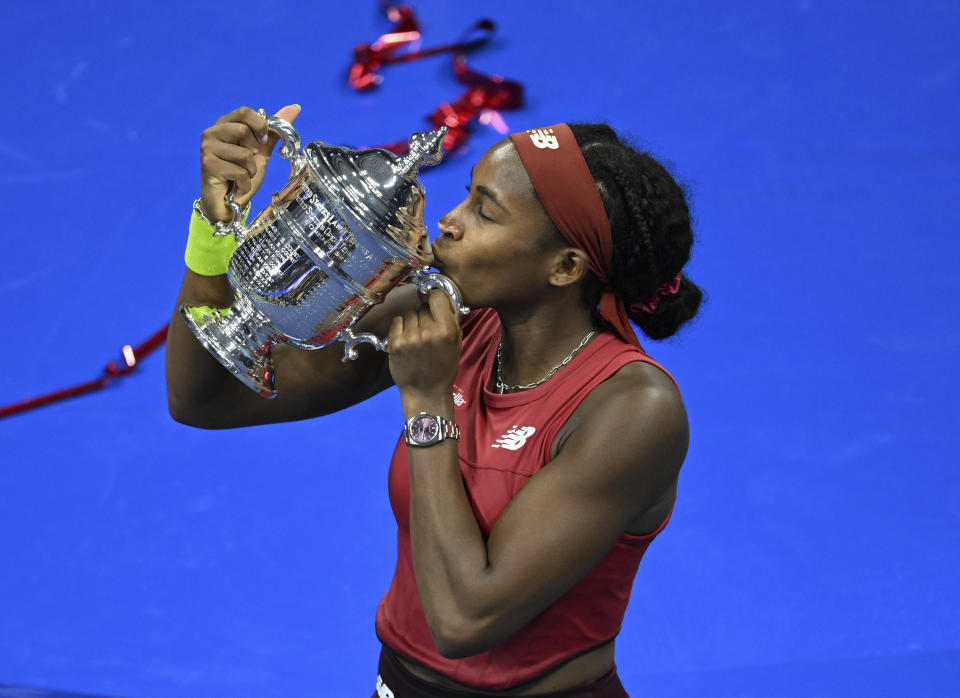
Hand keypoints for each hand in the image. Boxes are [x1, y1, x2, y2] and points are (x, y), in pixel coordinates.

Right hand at [199, 104, 300, 221]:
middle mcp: (211, 133)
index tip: (261, 142)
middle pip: (244, 131)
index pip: (244, 111)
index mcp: (223, 125)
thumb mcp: (261, 152)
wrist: (228, 203)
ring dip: (250, 171)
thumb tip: (294, 108)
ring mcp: (207, 149)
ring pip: (244, 155)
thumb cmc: (241, 175)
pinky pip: (239, 172)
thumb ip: (274, 131)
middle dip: (254, 153)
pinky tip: (236, 187)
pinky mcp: (208, 166)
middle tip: (246, 164)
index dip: (259, 126)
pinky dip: (245, 184)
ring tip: (240, 177)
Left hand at [388, 289, 461, 399]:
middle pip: (423, 308)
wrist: (426, 393)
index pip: (437, 296)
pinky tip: (407, 339)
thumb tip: (443, 300)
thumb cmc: (443, 369)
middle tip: (428, 330)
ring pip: (409, 313)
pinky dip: (401, 327)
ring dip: (413, 322)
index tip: (434, 301)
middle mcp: (428, 332)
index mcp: (446, 331)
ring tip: (417, 337)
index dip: (436, 297)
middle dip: (426, 315)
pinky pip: (397, 321)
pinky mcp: (395, 343)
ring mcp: (410, 337)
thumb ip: (451, 321)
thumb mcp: (456, 344)